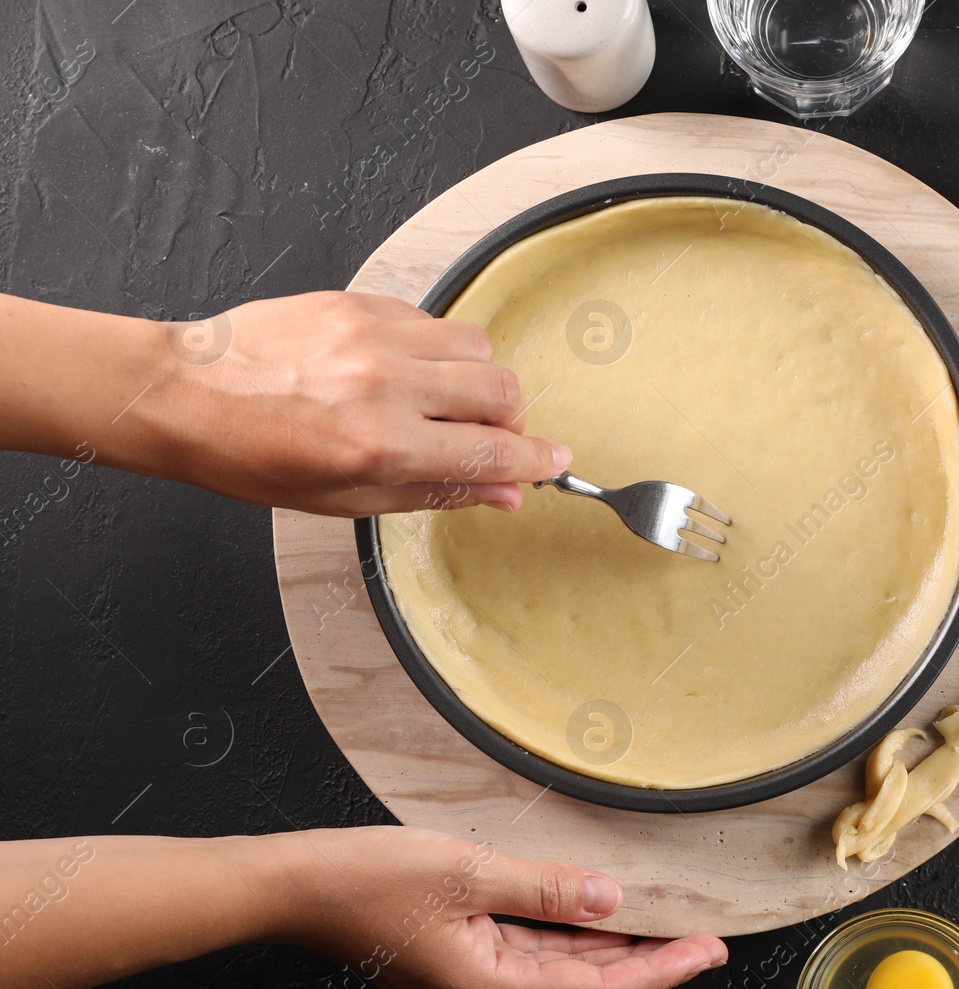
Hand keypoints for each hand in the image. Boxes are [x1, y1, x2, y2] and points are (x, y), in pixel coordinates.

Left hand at [150, 291, 569, 516]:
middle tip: (487, 437)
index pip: (491, 453)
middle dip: (510, 421)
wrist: (183, 393)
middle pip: (501, 392)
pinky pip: (432, 320)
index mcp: (379, 445)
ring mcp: (372, 335)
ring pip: (476, 348)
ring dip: (476, 379)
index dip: (534, 462)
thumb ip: (436, 491)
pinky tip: (402, 370)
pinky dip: (435, 349)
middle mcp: (383, 385)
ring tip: (442, 400)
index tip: (555, 464)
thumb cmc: (252, 456)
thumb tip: (502, 493)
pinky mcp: (359, 301)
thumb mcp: (346, 497)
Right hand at [278, 826, 726, 988]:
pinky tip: (596, 916)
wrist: (296, 887)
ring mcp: (470, 982)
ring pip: (560, 973)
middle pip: (586, 988)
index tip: (707, 952)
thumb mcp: (470, 872)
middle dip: (649, 964)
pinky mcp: (457, 960)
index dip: (660, 971)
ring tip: (664, 926)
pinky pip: (530, 956)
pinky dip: (571, 940)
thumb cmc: (368, 880)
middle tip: (702, 939)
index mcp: (491, 987)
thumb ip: (548, 889)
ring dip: (612, 952)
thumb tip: (611, 899)